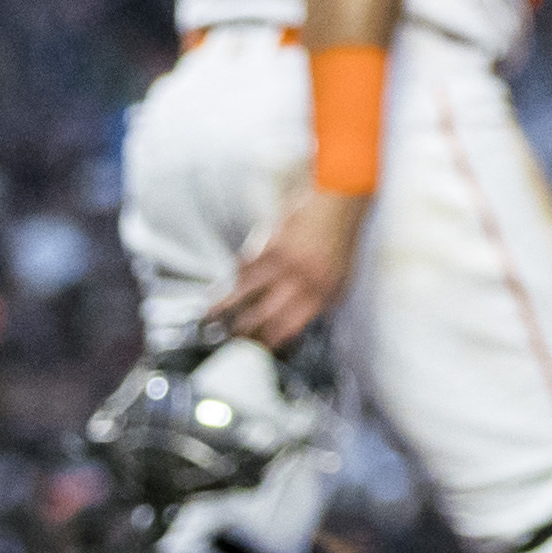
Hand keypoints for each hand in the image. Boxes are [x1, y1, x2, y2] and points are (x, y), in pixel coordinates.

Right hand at [210, 184, 368, 350]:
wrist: (340, 199)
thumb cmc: (340, 240)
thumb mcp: (341, 278)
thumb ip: (319, 303)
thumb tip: (297, 328)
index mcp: (323, 295)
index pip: (289, 331)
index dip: (268, 346)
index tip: (255, 353)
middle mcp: (303, 283)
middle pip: (264, 319)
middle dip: (243, 334)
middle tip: (228, 342)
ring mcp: (285, 265)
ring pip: (246, 295)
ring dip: (225, 310)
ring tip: (210, 320)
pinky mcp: (270, 245)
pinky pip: (244, 269)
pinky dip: (231, 280)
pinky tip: (221, 289)